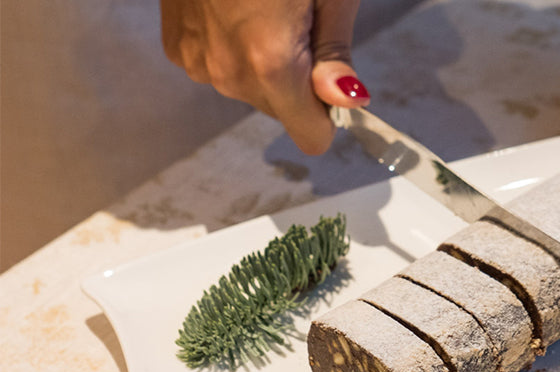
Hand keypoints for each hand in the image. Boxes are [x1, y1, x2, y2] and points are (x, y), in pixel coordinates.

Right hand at [161, 0, 367, 153]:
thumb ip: (334, 53)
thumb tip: (348, 101)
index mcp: (271, 62)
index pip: (312, 136)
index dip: (331, 115)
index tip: (337, 88)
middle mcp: (228, 71)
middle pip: (282, 111)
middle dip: (299, 82)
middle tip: (300, 21)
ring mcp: (197, 59)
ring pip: (251, 90)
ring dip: (266, 65)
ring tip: (265, 7)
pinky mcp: (176, 44)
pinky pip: (220, 67)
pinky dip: (234, 48)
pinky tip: (236, 8)